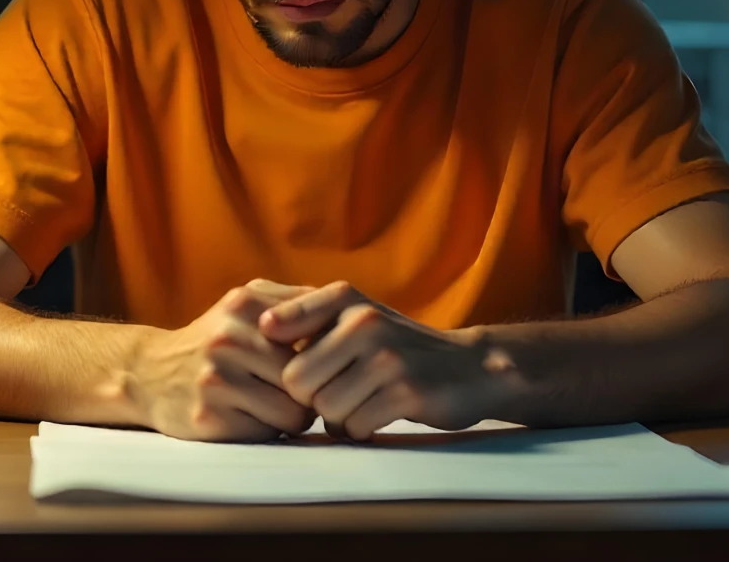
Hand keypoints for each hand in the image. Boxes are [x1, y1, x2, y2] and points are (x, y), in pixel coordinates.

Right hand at [126, 279, 316, 441]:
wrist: (147, 373)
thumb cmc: (213, 339)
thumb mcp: (245, 303)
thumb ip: (293, 300)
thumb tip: (347, 309)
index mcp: (245, 306)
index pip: (317, 335)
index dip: (324, 355)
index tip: (319, 364)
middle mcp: (229, 339)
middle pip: (307, 379)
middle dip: (309, 391)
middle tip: (297, 393)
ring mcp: (216, 380)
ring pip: (292, 412)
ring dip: (291, 416)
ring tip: (275, 405)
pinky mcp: (208, 418)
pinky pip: (266, 434)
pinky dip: (266, 430)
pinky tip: (249, 418)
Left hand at [259, 282, 505, 439]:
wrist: (469, 368)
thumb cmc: (395, 348)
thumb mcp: (353, 318)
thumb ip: (307, 319)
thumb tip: (259, 326)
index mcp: (344, 298)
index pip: (275, 329)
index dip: (277, 360)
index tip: (295, 369)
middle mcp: (363, 321)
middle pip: (296, 382)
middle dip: (312, 398)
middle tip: (338, 394)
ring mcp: (387, 357)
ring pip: (324, 409)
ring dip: (339, 418)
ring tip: (363, 403)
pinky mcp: (406, 392)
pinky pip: (354, 426)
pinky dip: (361, 429)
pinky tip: (380, 414)